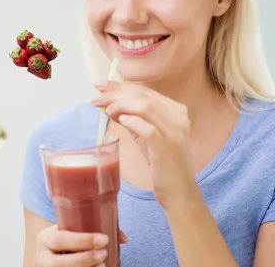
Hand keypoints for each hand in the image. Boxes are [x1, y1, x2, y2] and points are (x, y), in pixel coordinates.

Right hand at [35, 225, 126, 266]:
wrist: (48, 255)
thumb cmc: (64, 240)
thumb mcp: (70, 231)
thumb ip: (92, 229)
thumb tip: (124, 238)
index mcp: (44, 239)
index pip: (61, 239)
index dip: (82, 240)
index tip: (103, 239)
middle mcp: (42, 257)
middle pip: (61, 262)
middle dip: (85, 258)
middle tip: (104, 252)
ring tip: (103, 265)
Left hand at [90, 81, 198, 208]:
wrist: (178, 189)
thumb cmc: (161, 161)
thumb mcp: (145, 134)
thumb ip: (131, 117)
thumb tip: (109, 104)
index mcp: (175, 110)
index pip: (144, 91)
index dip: (120, 86)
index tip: (100, 86)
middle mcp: (178, 117)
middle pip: (142, 96)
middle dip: (115, 93)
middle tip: (96, 97)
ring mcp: (175, 132)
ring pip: (145, 107)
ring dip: (121, 105)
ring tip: (106, 111)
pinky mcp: (168, 147)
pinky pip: (148, 129)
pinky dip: (132, 121)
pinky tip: (120, 121)